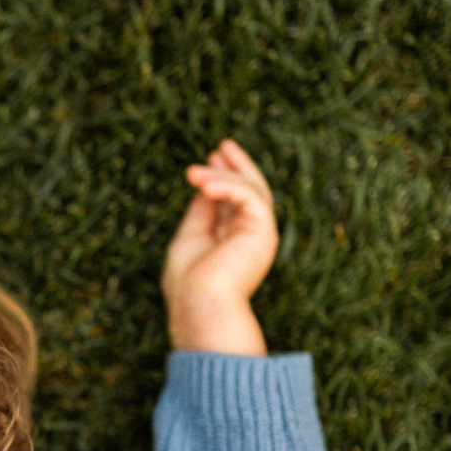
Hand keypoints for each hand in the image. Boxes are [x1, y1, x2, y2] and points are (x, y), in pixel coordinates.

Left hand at [161, 138, 277, 355]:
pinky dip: (228, 187)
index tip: (210, 159)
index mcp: (233, 240)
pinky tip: (204, 186)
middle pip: (250, 191)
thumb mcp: (189, 238)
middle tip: (221, 147)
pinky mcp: (263, 231)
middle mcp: (250, 235)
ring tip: (193, 172)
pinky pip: (250, 197)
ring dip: (222, 176)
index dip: (223, 178)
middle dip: (235, 167)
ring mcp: (259, 233)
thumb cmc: (188, 280)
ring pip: (250, 190)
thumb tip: (204, 187)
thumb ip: (200, 213)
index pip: (233, 201)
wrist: (199, 303)